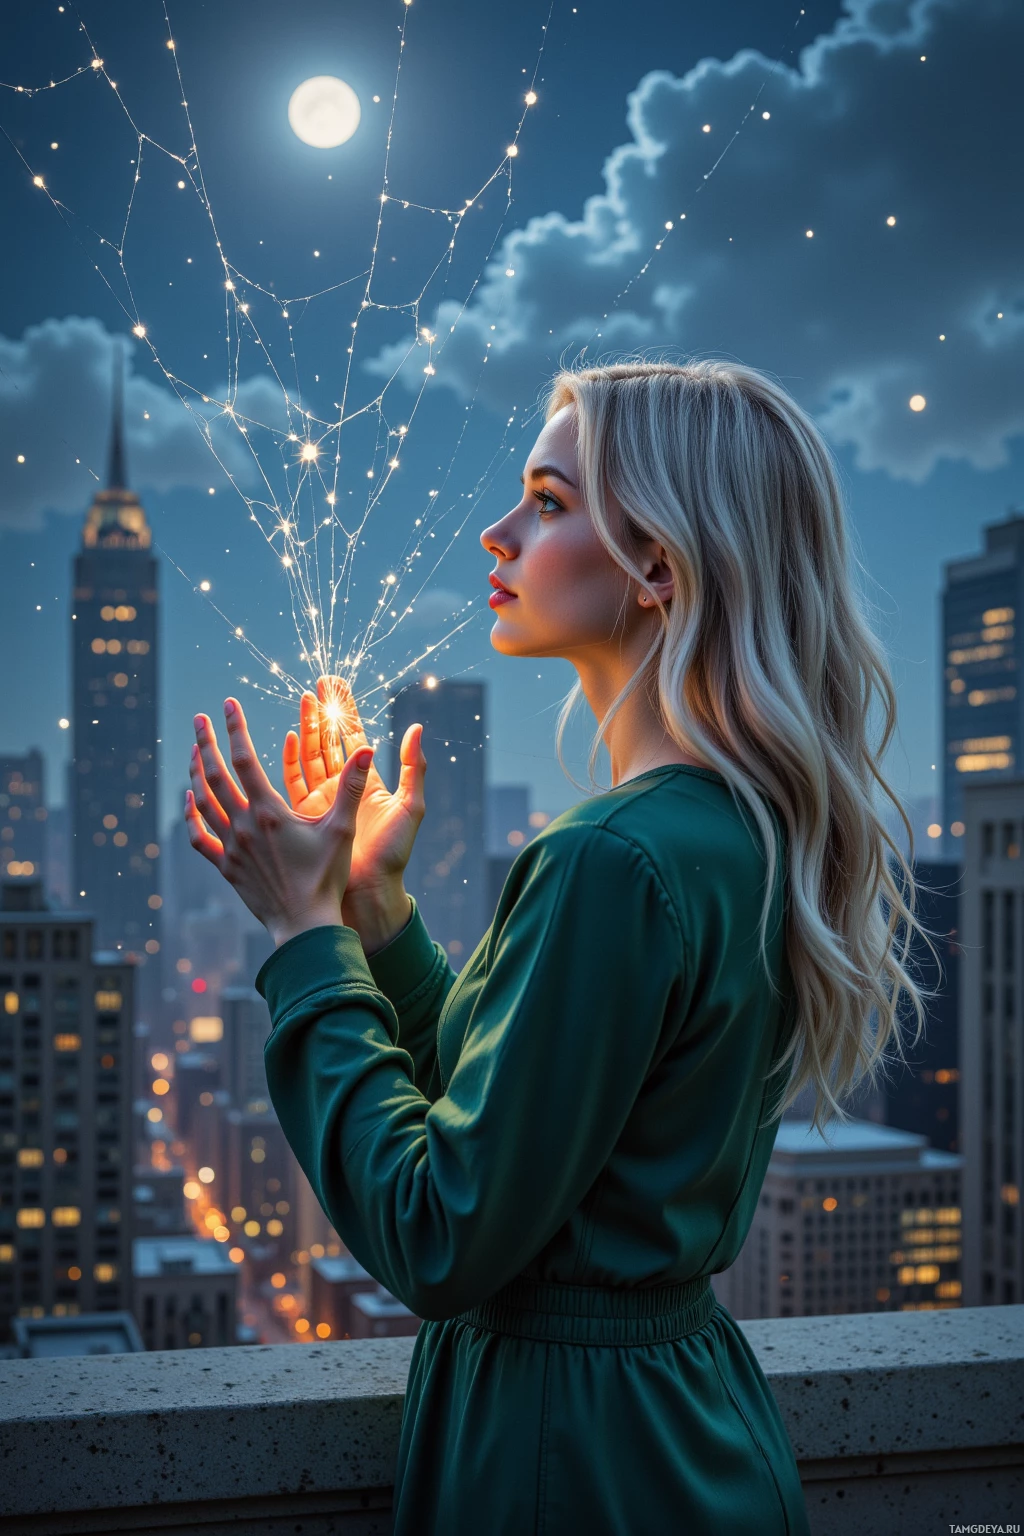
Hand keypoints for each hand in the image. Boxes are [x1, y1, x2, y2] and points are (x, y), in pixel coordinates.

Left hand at [185, 697, 373, 947]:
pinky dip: (190, 816)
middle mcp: (243, 826)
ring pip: (203, 803)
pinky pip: (199, 837)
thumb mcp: (343, 829)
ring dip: (195, 774)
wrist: (305, 925)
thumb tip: (367, 749)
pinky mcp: (227, 867)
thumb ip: (351, 787)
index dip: (235, 728)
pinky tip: (187, 801)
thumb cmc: (327, 878)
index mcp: (269, 812)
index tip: (227, 704)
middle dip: (206, 743)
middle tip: (198, 719)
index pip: (245, 759)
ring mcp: (231, 847)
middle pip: (215, 776)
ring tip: (193, 752)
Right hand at [281, 675, 426, 913]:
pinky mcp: (304, 818)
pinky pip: (294, 783)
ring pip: (311, 757)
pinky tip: (289, 739)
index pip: (356, 738)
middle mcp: (344, 790)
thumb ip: (413, 768)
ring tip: (302, 701)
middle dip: (322, 713)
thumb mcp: (410, 807)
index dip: (347, 712)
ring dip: (306, 729)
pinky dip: (290, 761)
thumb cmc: (392, 855)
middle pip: (330, 742)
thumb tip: (416, 728)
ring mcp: (322, 803)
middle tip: (316, 685)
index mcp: (369, 784)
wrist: (367, 893)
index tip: (337, 686)